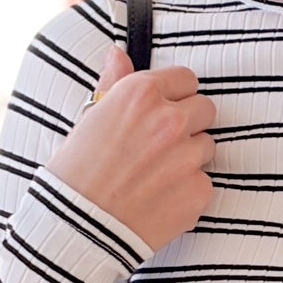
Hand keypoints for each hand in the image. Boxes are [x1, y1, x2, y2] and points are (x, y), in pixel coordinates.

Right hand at [47, 41, 216, 252]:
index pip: (185, 79)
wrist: (76, 228)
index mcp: (140, 94)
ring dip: (188, 157)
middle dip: (187, 124)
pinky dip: (187, 189)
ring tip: (154, 174)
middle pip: (204, 109)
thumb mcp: (88, 120)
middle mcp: (170, 119)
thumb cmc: (75, 173)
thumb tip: (118, 54)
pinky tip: (159, 198)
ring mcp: (187, 156)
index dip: (174, 96)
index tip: (161, 112)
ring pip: (206, 146)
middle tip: (157, 146)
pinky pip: (204, 181)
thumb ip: (112, 84)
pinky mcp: (199, 190)